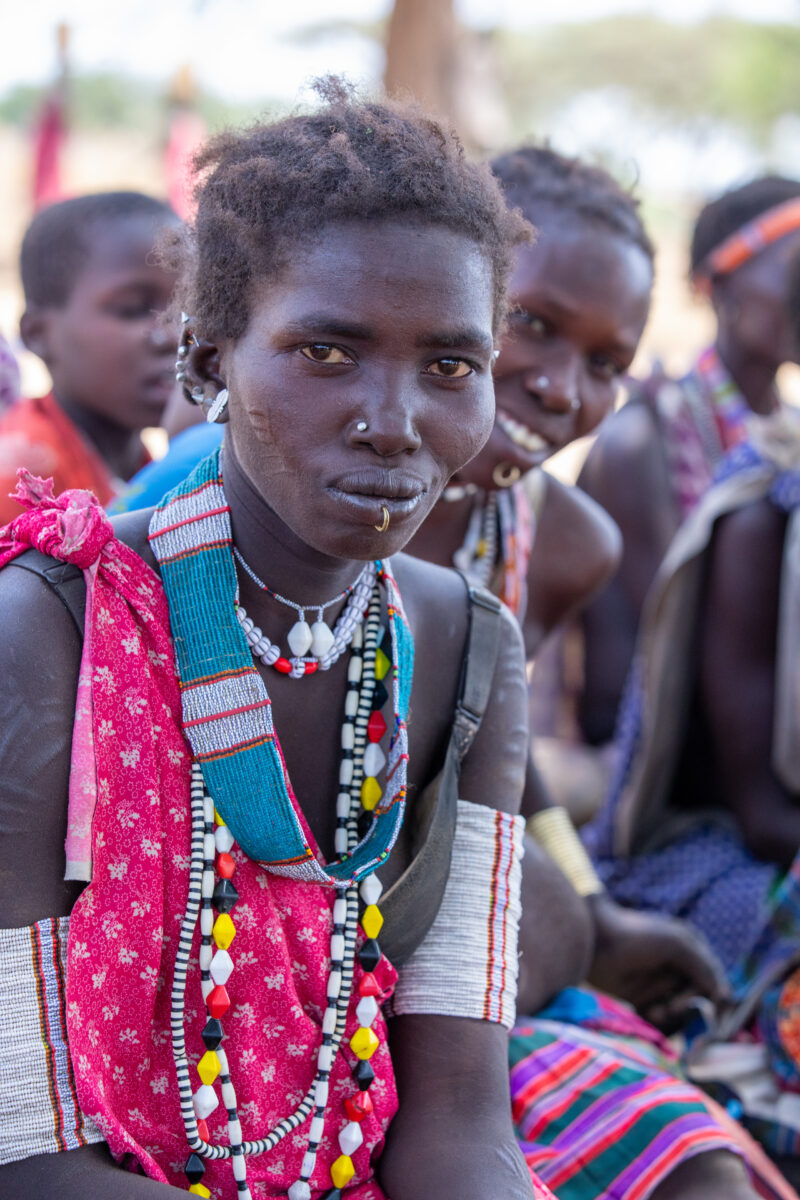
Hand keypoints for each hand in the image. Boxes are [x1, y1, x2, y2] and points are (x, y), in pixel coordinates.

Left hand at [586, 893, 730, 1030]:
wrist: (596, 941)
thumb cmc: (637, 936)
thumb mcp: (676, 944)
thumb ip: (703, 967)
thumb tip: (724, 995)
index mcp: (691, 951)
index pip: (713, 981)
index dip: (716, 999)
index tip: (716, 1016)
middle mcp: (678, 969)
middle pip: (697, 1000)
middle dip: (687, 1006)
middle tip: (672, 1008)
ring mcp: (660, 985)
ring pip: (679, 1013)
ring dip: (671, 1015)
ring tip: (656, 1011)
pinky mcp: (642, 998)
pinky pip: (659, 1019)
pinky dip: (657, 1020)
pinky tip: (646, 1013)